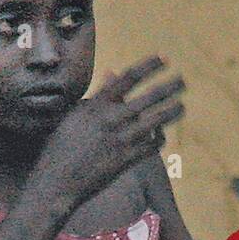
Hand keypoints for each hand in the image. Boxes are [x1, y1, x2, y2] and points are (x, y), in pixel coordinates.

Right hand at [32, 56, 184, 213]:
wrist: (56, 180)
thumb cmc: (61, 145)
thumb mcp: (77, 114)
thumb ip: (99, 94)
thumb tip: (113, 72)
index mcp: (97, 104)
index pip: (128, 78)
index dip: (149, 66)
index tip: (164, 59)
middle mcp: (110, 119)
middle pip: (148, 97)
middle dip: (169, 87)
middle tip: (182, 81)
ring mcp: (119, 140)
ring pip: (155, 121)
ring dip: (171, 111)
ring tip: (182, 106)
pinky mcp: (124, 161)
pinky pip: (150, 147)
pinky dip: (159, 139)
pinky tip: (162, 134)